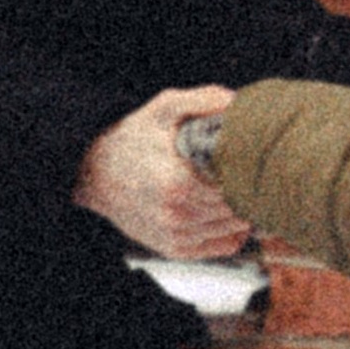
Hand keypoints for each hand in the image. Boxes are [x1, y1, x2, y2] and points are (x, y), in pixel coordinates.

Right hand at [75, 85, 250, 259]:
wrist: (95, 174)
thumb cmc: (131, 139)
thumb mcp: (163, 108)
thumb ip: (203, 100)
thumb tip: (238, 102)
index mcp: (178, 182)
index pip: (239, 185)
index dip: (253, 170)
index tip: (253, 156)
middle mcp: (178, 215)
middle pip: (240, 208)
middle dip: (251, 188)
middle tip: (254, 169)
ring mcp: (177, 236)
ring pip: (236, 229)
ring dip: (244, 209)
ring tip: (241, 186)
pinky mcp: (176, 248)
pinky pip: (223, 247)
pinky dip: (234, 231)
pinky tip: (229, 210)